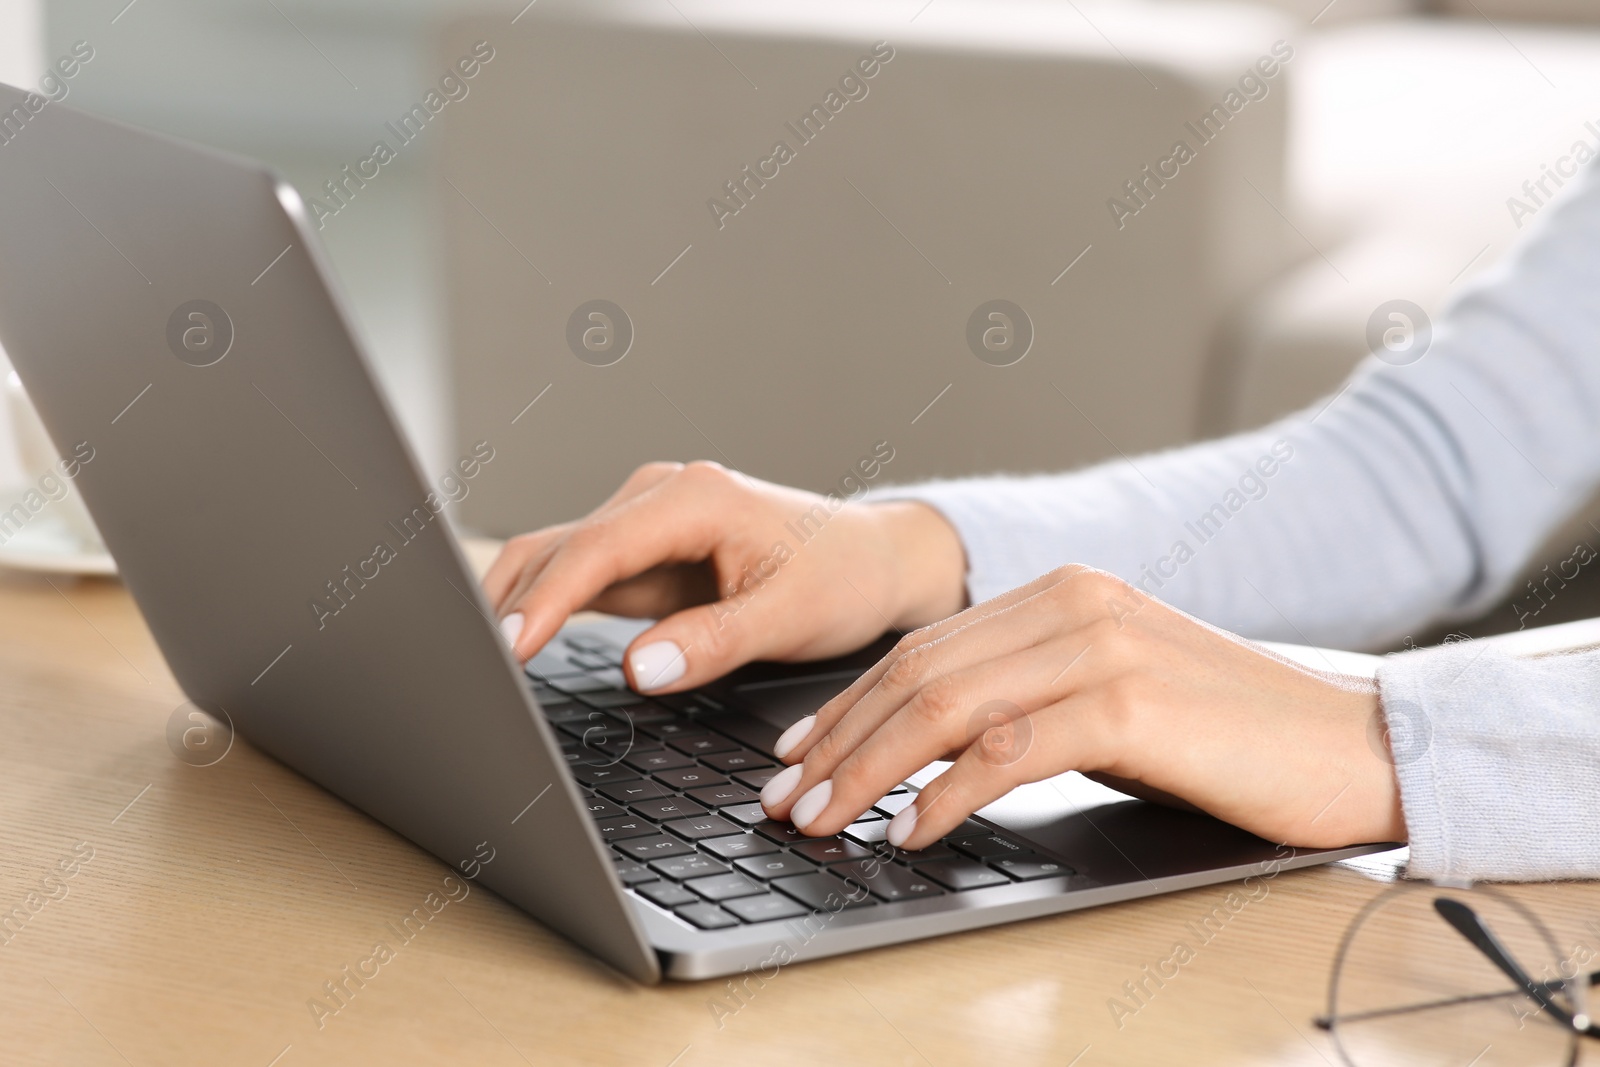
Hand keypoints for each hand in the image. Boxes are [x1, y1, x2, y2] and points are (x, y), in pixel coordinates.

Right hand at [481, 461, 966, 690]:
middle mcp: (657, 496)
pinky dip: (540, 608)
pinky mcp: (641, 550)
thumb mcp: (788, 617)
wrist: (871, 560)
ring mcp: (644, 521)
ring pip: (554, 559)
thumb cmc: (840, 578)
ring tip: (471, 662)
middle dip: (504, 603)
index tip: (507, 650)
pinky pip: (576, 575)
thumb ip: (712, 642)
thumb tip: (635, 668)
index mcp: (693, 497)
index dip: (543, 602)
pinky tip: (511, 648)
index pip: (595, 550)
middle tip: (464, 667)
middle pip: (556, 547)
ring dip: (512, 605)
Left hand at [758, 566, 1406, 850]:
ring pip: (947, 704)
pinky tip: (909, 830)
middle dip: (836, 740)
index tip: (795, 754)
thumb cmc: (1225, 735)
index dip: (845, 705)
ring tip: (822, 818)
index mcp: (1061, 592)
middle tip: (786, 798)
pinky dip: (943, 793)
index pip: (923, 648)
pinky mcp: (1131, 703)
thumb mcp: (1107, 697)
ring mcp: (1102, 646)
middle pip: (918, 672)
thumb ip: (1025, 699)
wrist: (1351, 743)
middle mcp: (1073, 603)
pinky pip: (1007, 750)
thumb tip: (924, 751)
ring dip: (868, 768)